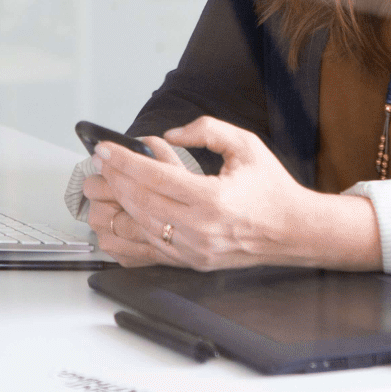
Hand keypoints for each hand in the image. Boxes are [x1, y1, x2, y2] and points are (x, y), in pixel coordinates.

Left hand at [89, 116, 379, 271]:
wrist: (294, 231)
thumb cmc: (271, 189)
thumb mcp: (246, 145)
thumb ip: (207, 129)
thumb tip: (170, 134)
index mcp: (212, 199)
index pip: (154, 178)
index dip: (124, 162)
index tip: (105, 150)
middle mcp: (200, 228)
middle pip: (140, 203)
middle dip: (113, 180)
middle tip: (97, 165)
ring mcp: (193, 249)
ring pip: (140, 227)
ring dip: (114, 207)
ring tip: (100, 188)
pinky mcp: (191, 262)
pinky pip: (148, 251)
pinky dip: (126, 236)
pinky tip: (111, 221)